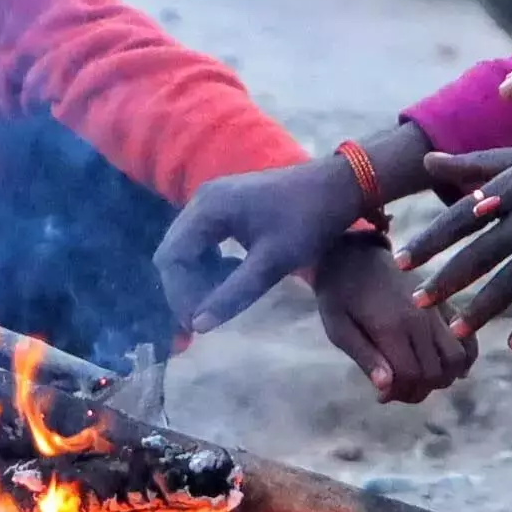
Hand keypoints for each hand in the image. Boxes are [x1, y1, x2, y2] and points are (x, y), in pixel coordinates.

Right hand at [155, 155, 370, 334]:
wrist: (340, 186)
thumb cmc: (308, 221)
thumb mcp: (272, 262)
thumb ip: (233, 293)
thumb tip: (198, 326)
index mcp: (208, 209)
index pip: (171, 257)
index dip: (178, 294)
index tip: (195, 324)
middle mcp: (202, 200)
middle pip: (175, 251)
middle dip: (184, 288)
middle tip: (202, 319)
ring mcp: (214, 199)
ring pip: (188, 246)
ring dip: (198, 276)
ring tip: (217, 301)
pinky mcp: (228, 204)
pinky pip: (205, 238)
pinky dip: (211, 262)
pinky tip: (231, 276)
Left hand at [312, 234, 475, 401]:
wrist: (355, 254)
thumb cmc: (339, 295)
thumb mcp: (338, 328)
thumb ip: (365, 357)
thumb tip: (385, 389)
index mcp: (392, 326)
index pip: (412, 376)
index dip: (400, 393)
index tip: (382, 395)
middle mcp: (421, 319)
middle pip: (436, 373)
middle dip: (417, 390)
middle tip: (396, 388)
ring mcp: (436, 311)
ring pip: (457, 359)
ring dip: (442, 377)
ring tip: (418, 377)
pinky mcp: (444, 305)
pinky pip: (468, 337)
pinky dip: (464, 357)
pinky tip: (445, 366)